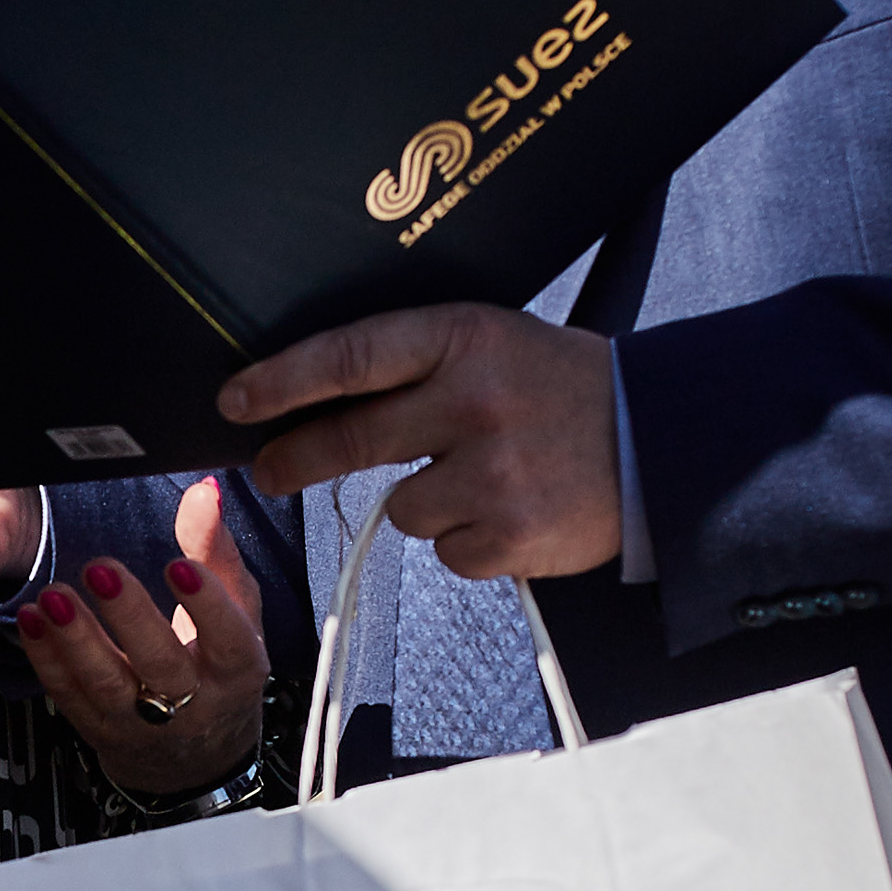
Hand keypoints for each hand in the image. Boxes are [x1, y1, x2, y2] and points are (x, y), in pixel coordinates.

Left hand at [12, 478, 270, 796]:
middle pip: (160, 664)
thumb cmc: (219, 664)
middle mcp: (192, 701)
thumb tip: (204, 491)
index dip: (206, 604)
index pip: (227, 638)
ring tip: (52, 597)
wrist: (198, 753)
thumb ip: (217, 551)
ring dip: (76, 640)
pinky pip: (69, 696)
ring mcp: (142, 722)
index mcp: (236, 669)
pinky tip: (31, 620)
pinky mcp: (99, 729)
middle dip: (129, 617)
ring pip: (107, 685)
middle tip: (101, 569)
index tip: (180, 565)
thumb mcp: (239, 611)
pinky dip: (46, 659)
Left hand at [221, 303, 621, 578]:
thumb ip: (416, 367)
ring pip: (403, 509)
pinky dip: (470, 542)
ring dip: (427, 503)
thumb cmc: (557, 388)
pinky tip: (512, 511)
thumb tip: (311, 404)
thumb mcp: (492, 345)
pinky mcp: (511, 535)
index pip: (353, 356)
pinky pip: (449, 552)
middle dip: (293, 458)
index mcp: (466, 338)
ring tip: (485, 479)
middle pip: (352, 437)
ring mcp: (494, 472)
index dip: (284, 380)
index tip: (234, 400)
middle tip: (267, 471)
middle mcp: (475, 401)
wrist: (658, 440)